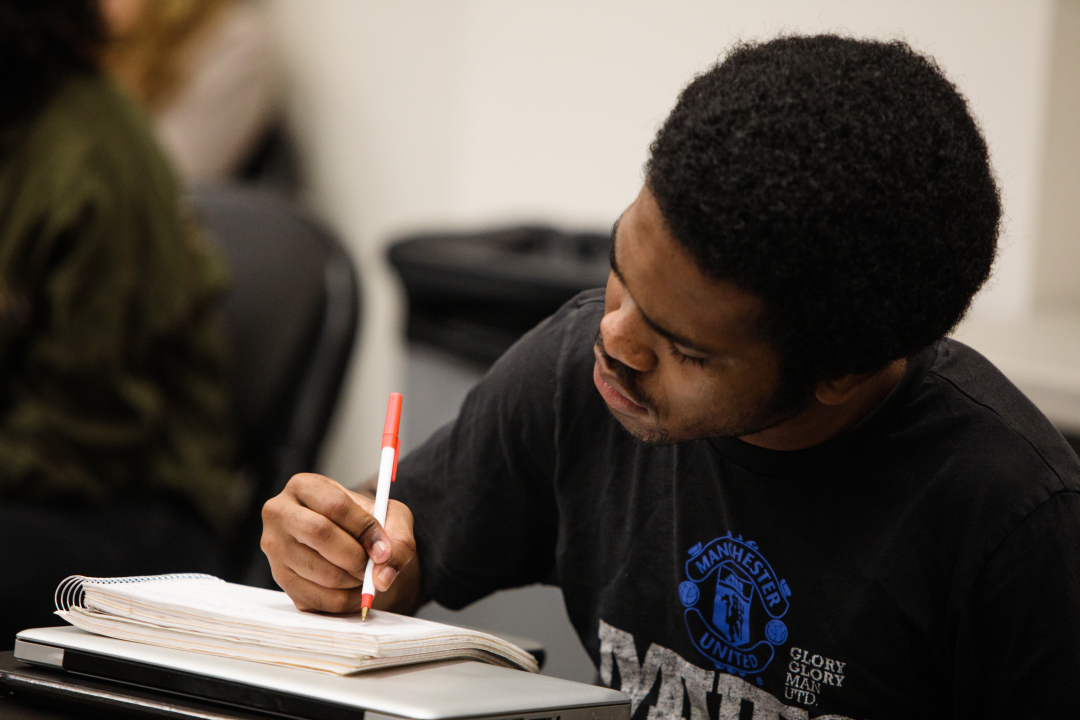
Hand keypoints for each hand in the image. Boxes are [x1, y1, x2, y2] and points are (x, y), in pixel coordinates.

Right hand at [260, 473, 417, 613]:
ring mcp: (274, 548)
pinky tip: (353, 590)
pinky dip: (343, 601)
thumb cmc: (367, 524)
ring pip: (320, 572)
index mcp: (304, 486)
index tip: (384, 548)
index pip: (335, 506)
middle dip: (356, 557)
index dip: (365, 529)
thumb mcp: (392, 518)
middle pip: (320, 535)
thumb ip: (398, 541)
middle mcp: (280, 513)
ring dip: (353, 581)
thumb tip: (381, 575)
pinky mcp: (279, 578)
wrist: (349, 542)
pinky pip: (314, 599)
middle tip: (373, 567)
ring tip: (364, 575)